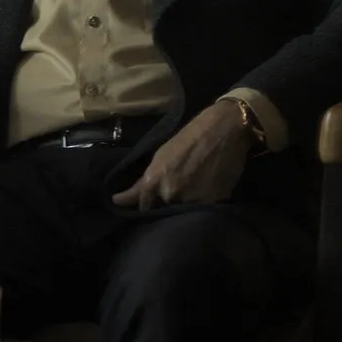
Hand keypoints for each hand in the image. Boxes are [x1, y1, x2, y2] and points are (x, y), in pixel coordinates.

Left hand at [111, 103, 253, 211]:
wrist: (224, 129)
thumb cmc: (189, 138)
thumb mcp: (160, 156)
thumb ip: (141, 184)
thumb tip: (117, 201)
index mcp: (154, 181)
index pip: (144, 207)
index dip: (147, 206)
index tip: (151, 203)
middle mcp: (171, 194)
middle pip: (165, 210)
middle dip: (168, 204)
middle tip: (178, 189)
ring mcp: (193, 200)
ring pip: (185, 212)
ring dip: (187, 204)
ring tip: (194, 188)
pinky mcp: (215, 202)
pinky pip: (204, 209)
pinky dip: (204, 202)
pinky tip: (208, 188)